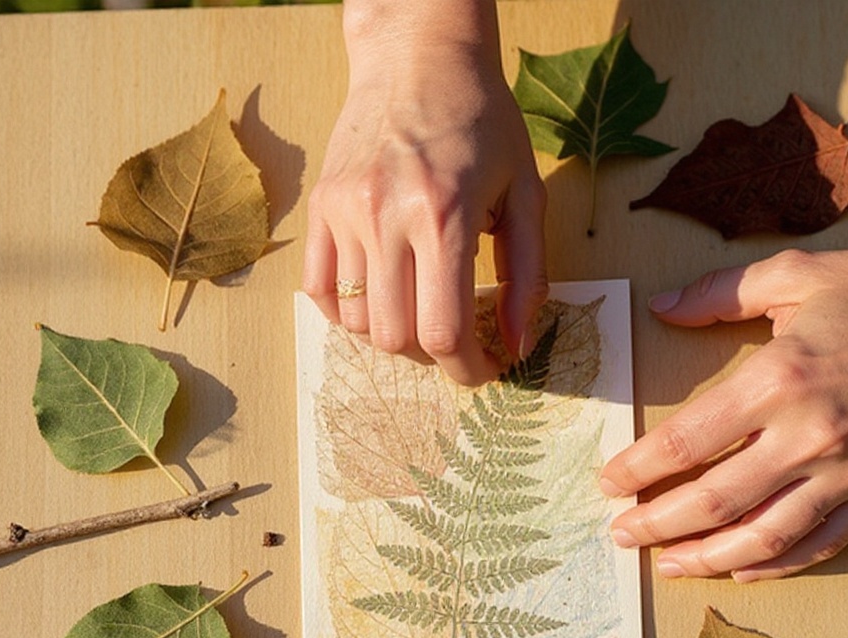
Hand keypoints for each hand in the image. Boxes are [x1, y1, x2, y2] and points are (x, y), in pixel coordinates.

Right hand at [302, 0, 546, 385]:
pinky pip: (320, 292)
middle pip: (397, 337)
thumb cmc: (482, 122)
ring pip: (358, 322)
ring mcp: (344, 212)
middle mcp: (386, 217)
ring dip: (393, 335)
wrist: (418, 57)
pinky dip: (348, 313)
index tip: (485, 369)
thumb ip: (527, 276)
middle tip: (456, 336)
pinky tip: (379, 298)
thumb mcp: (526, 194)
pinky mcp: (320, 207)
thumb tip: (518, 345)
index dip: (468, 368)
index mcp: (444, 216)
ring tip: (420, 310)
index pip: (445, 331)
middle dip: (435, 356)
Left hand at [600, 239, 847, 580]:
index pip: (684, 441)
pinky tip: (739, 568)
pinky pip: (819, 544)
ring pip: (762, 537)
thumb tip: (660, 305)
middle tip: (620, 533)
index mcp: (778, 379)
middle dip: (656, 524)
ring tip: (665, 564)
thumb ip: (719, 292)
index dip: (636, 469)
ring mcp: (844, 474)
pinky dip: (775, 565)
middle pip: (712, 501)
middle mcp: (807, 436)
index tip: (609, 481)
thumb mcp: (796, 275)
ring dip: (705, 558)